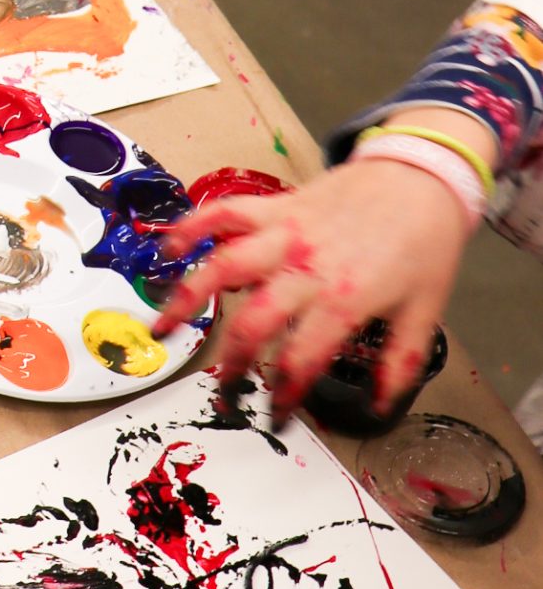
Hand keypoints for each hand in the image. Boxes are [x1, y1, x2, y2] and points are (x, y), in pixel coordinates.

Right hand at [149, 157, 468, 414]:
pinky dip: (193, 228)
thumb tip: (382, 406)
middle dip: (232, 360)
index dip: (284, 393)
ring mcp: (286, 232)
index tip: (275, 415)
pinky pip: (225, 214)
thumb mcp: (425, 310)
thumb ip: (400, 362)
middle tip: (222, 387)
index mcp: (346, 297)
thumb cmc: (424, 241)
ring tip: (163, 325)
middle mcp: (308, 265)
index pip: (302, 356)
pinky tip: (169, 250)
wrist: (422, 174)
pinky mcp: (276, 206)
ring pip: (225, 264)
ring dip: (189, 296)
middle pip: (254, 319)